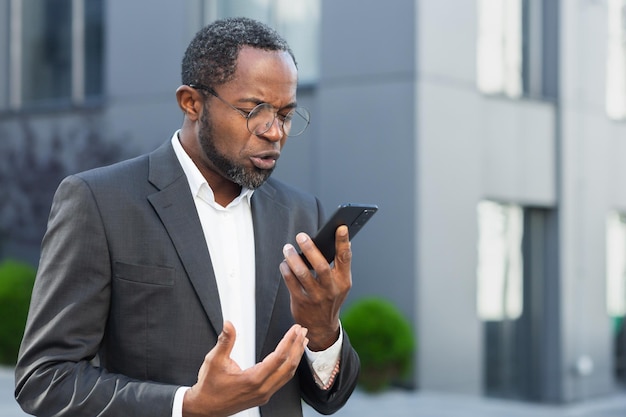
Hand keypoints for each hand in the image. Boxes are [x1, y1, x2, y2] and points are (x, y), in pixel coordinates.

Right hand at [183, 321, 308, 416]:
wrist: (205, 408)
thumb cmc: (209, 386)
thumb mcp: (214, 360)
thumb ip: (224, 341)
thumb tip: (229, 324)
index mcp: (252, 379)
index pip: (278, 357)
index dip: (289, 341)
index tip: (295, 329)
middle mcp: (262, 389)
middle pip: (288, 366)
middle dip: (297, 347)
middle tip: (302, 332)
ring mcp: (264, 394)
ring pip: (287, 375)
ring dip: (296, 357)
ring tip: (301, 342)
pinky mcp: (263, 396)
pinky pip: (282, 381)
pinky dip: (289, 367)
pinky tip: (290, 359)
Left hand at [280, 225, 351, 350]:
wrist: (322, 327)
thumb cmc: (331, 298)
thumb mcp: (341, 283)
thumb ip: (339, 265)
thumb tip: (339, 240)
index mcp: (343, 281)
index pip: (345, 258)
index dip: (343, 242)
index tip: (341, 227)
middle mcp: (331, 289)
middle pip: (320, 266)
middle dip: (310, 248)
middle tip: (301, 236)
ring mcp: (316, 297)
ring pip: (302, 273)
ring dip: (293, 258)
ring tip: (288, 248)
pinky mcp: (301, 302)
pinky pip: (290, 283)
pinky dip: (286, 270)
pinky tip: (284, 263)